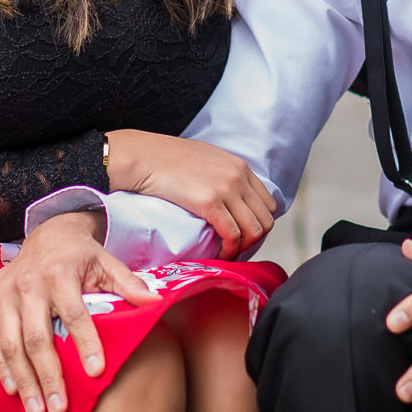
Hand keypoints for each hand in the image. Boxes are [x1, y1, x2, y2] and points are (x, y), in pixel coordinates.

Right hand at [0, 210, 158, 411]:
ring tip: (37, 411)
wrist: (46, 233)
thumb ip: (129, 284)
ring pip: (10, 345)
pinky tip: (14, 390)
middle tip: (59, 408)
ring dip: (24, 381)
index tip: (97, 372)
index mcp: (59, 273)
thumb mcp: (107, 262)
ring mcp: (3, 292)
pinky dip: (2, 367)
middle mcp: (27, 283)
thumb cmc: (81, 255)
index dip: (86, 343)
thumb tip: (156, 302)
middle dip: (48, 377)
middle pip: (37, 338)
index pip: (75, 314)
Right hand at [104, 129, 277, 255]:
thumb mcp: (205, 160)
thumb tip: (228, 201)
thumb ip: (222, 176)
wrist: (142, 156)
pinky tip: (219, 255)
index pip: (268, 204)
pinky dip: (229, 250)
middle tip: (236, 250)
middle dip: (254, 240)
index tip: (244, 237)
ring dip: (243, 249)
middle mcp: (238, 176)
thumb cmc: (165, 160)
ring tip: (227, 255)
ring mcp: (226, 188)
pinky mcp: (210, 201)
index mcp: (239, 166)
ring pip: (254, 230)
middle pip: (265, 219)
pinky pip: (232, 234)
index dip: (259, 225)